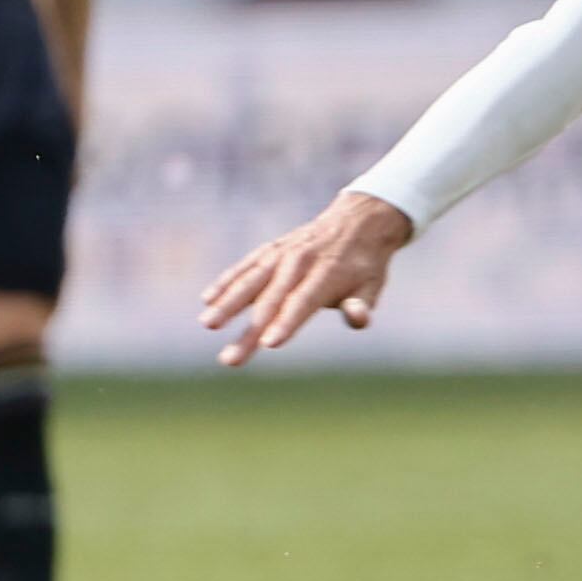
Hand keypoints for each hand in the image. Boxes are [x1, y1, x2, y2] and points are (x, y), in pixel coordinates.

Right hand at [201, 191, 411, 367]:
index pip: (303, 303)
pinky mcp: (270, 250)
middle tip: (230, 359)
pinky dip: (227, 280)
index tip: (268, 344)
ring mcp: (281, 255)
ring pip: (250, 281)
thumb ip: (362, 306)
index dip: (286, 323)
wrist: (358, 221)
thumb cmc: (365, 265)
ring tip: (208, 323)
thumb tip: (357, 318)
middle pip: (270, 301)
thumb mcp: (374, 286)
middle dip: (249, 331)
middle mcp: (300, 263)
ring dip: (227, 303)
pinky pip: (245, 267)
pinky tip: (208, 299)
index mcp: (327, 275)